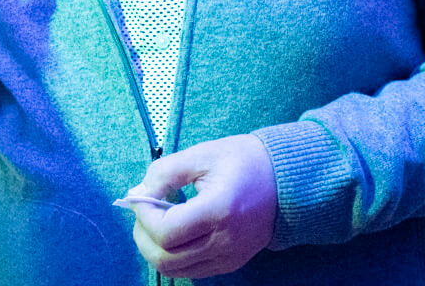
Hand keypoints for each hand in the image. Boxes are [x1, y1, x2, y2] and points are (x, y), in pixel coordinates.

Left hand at [125, 134, 277, 278]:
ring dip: (155, 248)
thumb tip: (139, 193)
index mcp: (219, 210)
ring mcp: (229, 257)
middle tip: (143, 212)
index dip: (143, 216)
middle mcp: (225, 241)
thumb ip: (164, 173)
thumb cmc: (243, 160)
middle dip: (143, 236)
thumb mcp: (202, 154)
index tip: (141, 197)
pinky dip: (174, 255)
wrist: (285, 180)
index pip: (165, 233)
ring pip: (175, 270)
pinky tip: (177, 232)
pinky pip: (191, 271)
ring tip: (157, 221)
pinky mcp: (231, 263)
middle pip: (165, 259)